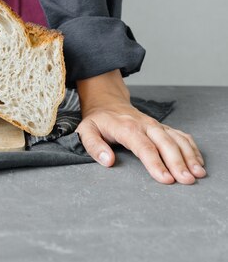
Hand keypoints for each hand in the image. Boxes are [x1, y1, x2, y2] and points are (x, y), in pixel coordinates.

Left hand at [75, 70, 205, 184]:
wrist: (107, 103)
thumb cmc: (97, 121)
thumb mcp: (85, 131)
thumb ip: (94, 146)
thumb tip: (108, 161)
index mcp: (126, 128)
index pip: (144, 147)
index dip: (156, 163)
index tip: (165, 179)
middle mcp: (145, 125)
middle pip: (165, 144)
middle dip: (178, 162)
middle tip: (187, 180)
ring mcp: (156, 126)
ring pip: (177, 139)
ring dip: (189, 156)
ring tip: (198, 173)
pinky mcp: (163, 128)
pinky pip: (181, 136)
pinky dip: (192, 148)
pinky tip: (198, 162)